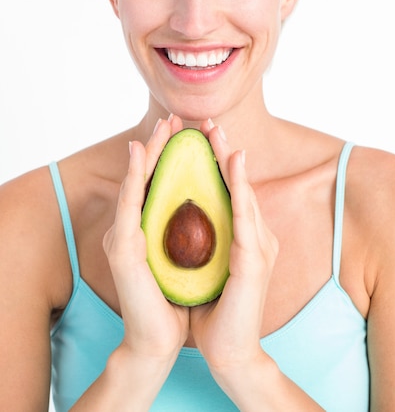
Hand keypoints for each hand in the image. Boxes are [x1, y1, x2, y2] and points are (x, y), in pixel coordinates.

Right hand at [103, 115, 188, 364]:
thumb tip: (210, 210)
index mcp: (151, 229)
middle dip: (161, 144)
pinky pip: (129, 203)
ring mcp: (124, 236)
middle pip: (149, 177)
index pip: (162, 184)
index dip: (171, 155)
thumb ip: (189, 233)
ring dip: (149, 151)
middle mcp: (134, 228)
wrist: (159, 340)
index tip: (187, 129)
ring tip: (161, 126)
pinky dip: (134, 175)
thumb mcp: (187, 258)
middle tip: (173, 116)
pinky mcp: (123, 249)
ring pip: (136, 183)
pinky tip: (139, 153)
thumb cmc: (175, 300)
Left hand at [190, 121, 278, 376]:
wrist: (227, 351)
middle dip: (222, 150)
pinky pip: (245, 218)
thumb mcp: (200, 265)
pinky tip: (234, 165)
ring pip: (244, 194)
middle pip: (237, 185)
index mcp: (240, 235)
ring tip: (219, 134)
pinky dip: (241, 189)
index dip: (214, 160)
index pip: (226, 190)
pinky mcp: (254, 262)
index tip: (197, 134)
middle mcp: (254, 235)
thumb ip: (198, 238)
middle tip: (208, 122)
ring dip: (231, 162)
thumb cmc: (211, 308)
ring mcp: (258, 246)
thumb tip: (174, 215)